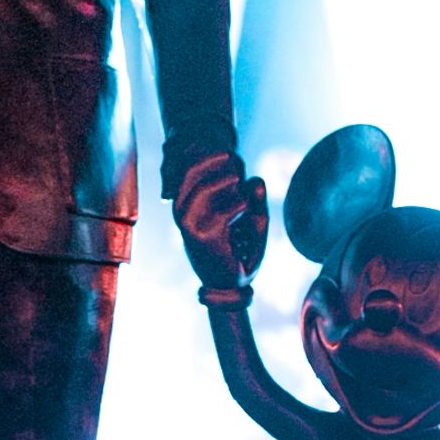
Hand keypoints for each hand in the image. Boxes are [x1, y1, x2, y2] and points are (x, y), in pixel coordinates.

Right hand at [172, 154, 268, 289]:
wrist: (232, 284)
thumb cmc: (240, 250)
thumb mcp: (251, 219)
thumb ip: (255, 198)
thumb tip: (257, 180)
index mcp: (186, 202)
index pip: (190, 166)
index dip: (212, 155)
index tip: (231, 155)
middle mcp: (182, 211)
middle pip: (196, 170)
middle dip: (223, 167)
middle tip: (239, 172)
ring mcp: (189, 224)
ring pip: (211, 187)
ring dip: (232, 186)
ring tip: (242, 195)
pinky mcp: (203, 236)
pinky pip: (226, 210)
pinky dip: (241, 208)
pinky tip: (245, 212)